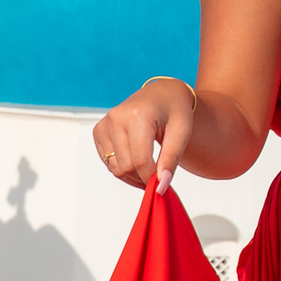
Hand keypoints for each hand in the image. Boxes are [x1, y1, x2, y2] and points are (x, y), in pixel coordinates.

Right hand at [90, 76, 196, 193]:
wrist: (162, 94)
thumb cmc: (174, 111)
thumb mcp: (182, 133)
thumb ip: (171, 160)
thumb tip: (160, 186)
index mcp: (137, 115)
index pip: (140, 160)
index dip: (151, 178)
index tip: (163, 185)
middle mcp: (116, 118)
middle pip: (126, 166)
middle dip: (143, 178)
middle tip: (159, 177)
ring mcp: (104, 124)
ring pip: (115, 168)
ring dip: (133, 176)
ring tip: (150, 169)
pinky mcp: (99, 131)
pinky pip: (108, 162)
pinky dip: (123, 169)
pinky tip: (137, 162)